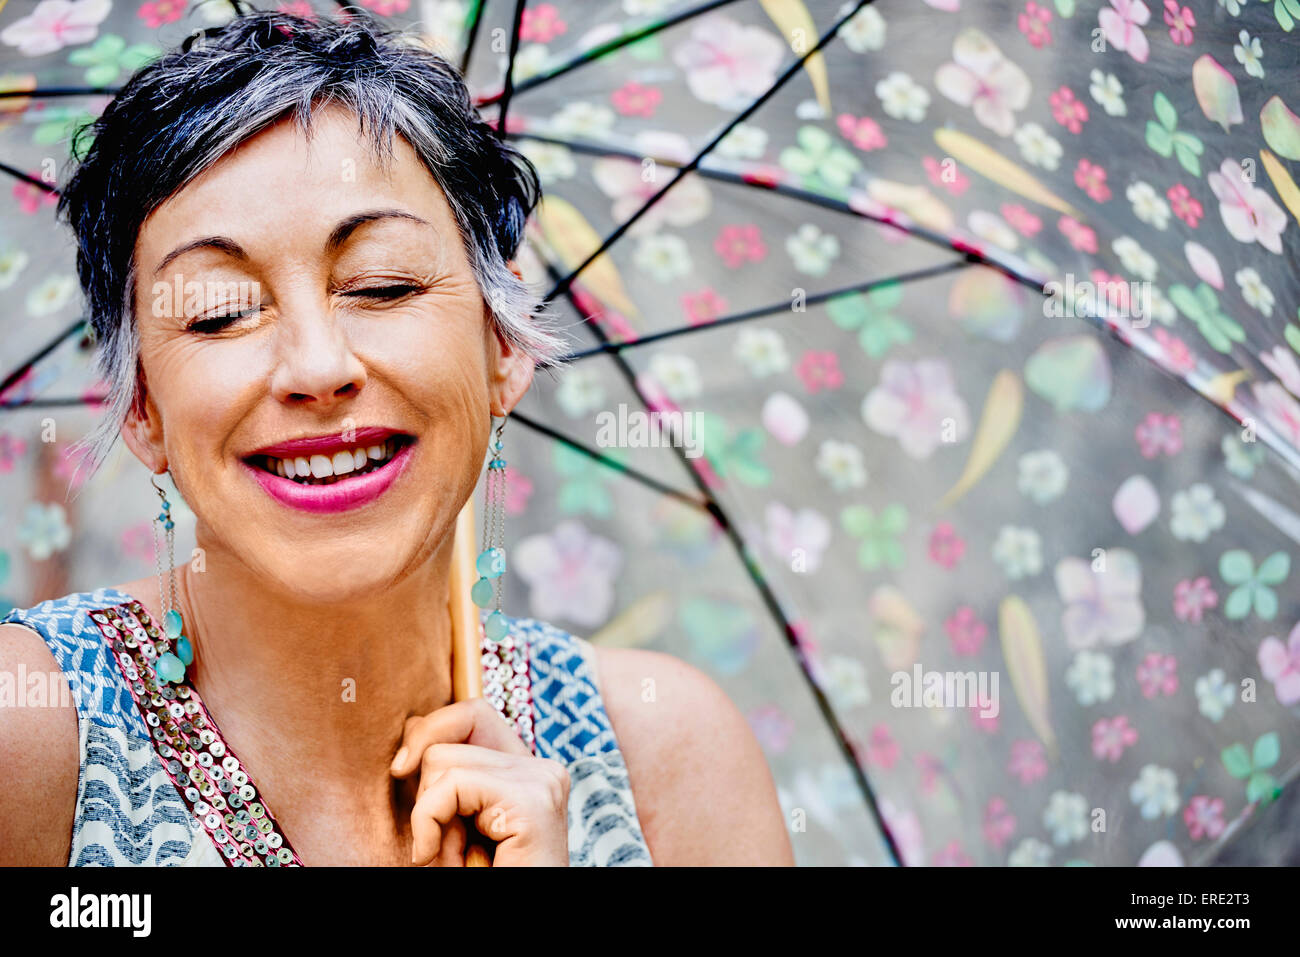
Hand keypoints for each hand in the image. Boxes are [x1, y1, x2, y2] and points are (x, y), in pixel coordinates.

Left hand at [390, 698, 570, 865]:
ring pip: (443, 762)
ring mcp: (542, 781)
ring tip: (455, 859)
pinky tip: (445, 861)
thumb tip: (412, 724)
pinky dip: (429, 824)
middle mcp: (543, 770)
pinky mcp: (533, 801)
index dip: (430, 731)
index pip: (472, 714)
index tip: (401, 771)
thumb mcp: (454, 822)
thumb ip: (444, 777)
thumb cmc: (482, 879)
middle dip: (429, 797)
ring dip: (430, 818)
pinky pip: (451, 786)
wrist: (516, 932)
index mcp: (528, 771)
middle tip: (448, 846)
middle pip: (449, 739)